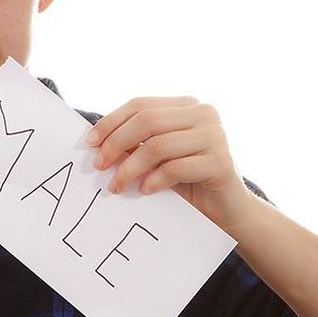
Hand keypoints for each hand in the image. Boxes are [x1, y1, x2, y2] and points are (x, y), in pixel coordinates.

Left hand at [86, 96, 254, 230]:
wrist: (228, 211)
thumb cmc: (187, 182)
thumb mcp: (157, 157)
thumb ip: (134, 143)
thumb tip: (95, 142)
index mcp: (186, 105)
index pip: (140, 104)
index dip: (111, 122)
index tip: (89, 143)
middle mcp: (204, 113)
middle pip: (147, 121)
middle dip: (116, 143)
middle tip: (99, 166)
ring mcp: (215, 136)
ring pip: (158, 146)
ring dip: (130, 168)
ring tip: (116, 186)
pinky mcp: (221, 162)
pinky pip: (175, 168)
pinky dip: (153, 180)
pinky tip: (144, 190)